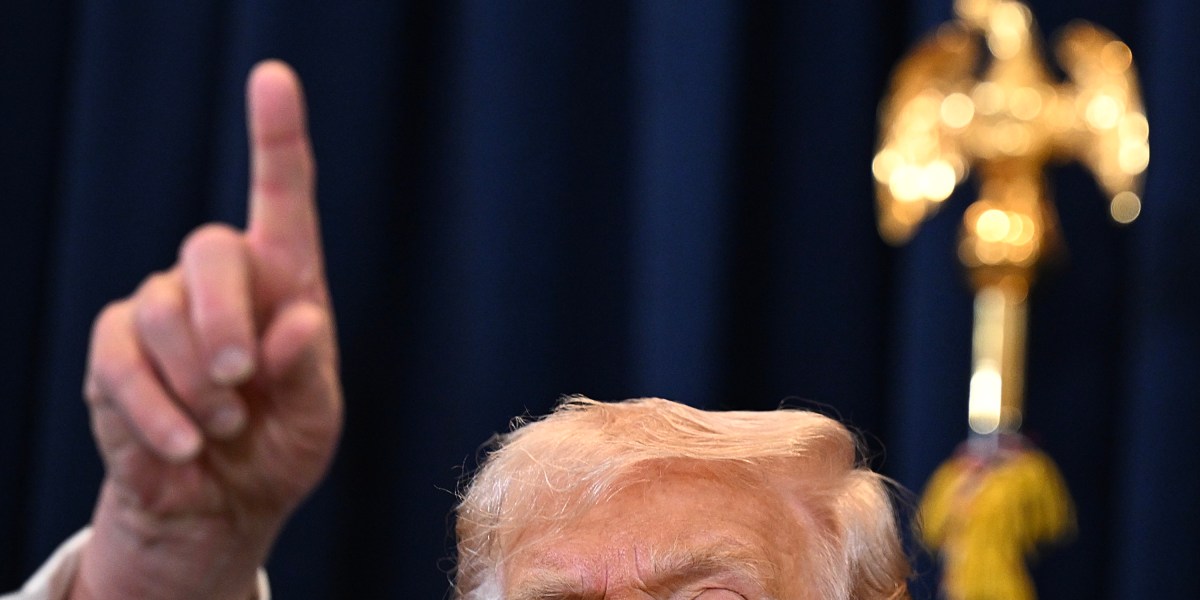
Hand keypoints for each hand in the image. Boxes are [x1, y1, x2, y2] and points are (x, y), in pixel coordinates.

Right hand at [71, 61, 341, 599]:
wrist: (218, 507)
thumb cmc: (279, 450)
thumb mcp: (315, 419)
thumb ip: (309, 369)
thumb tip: (299, 318)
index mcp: (286, 284)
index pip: (282, 198)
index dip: (276, 138)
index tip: (272, 78)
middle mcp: (222, 285)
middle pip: (209, 248)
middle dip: (225, 317)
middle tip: (243, 380)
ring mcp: (160, 314)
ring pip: (158, 308)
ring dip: (197, 381)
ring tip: (226, 428)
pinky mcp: (115, 355)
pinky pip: (118, 362)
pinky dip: (155, 410)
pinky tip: (185, 446)